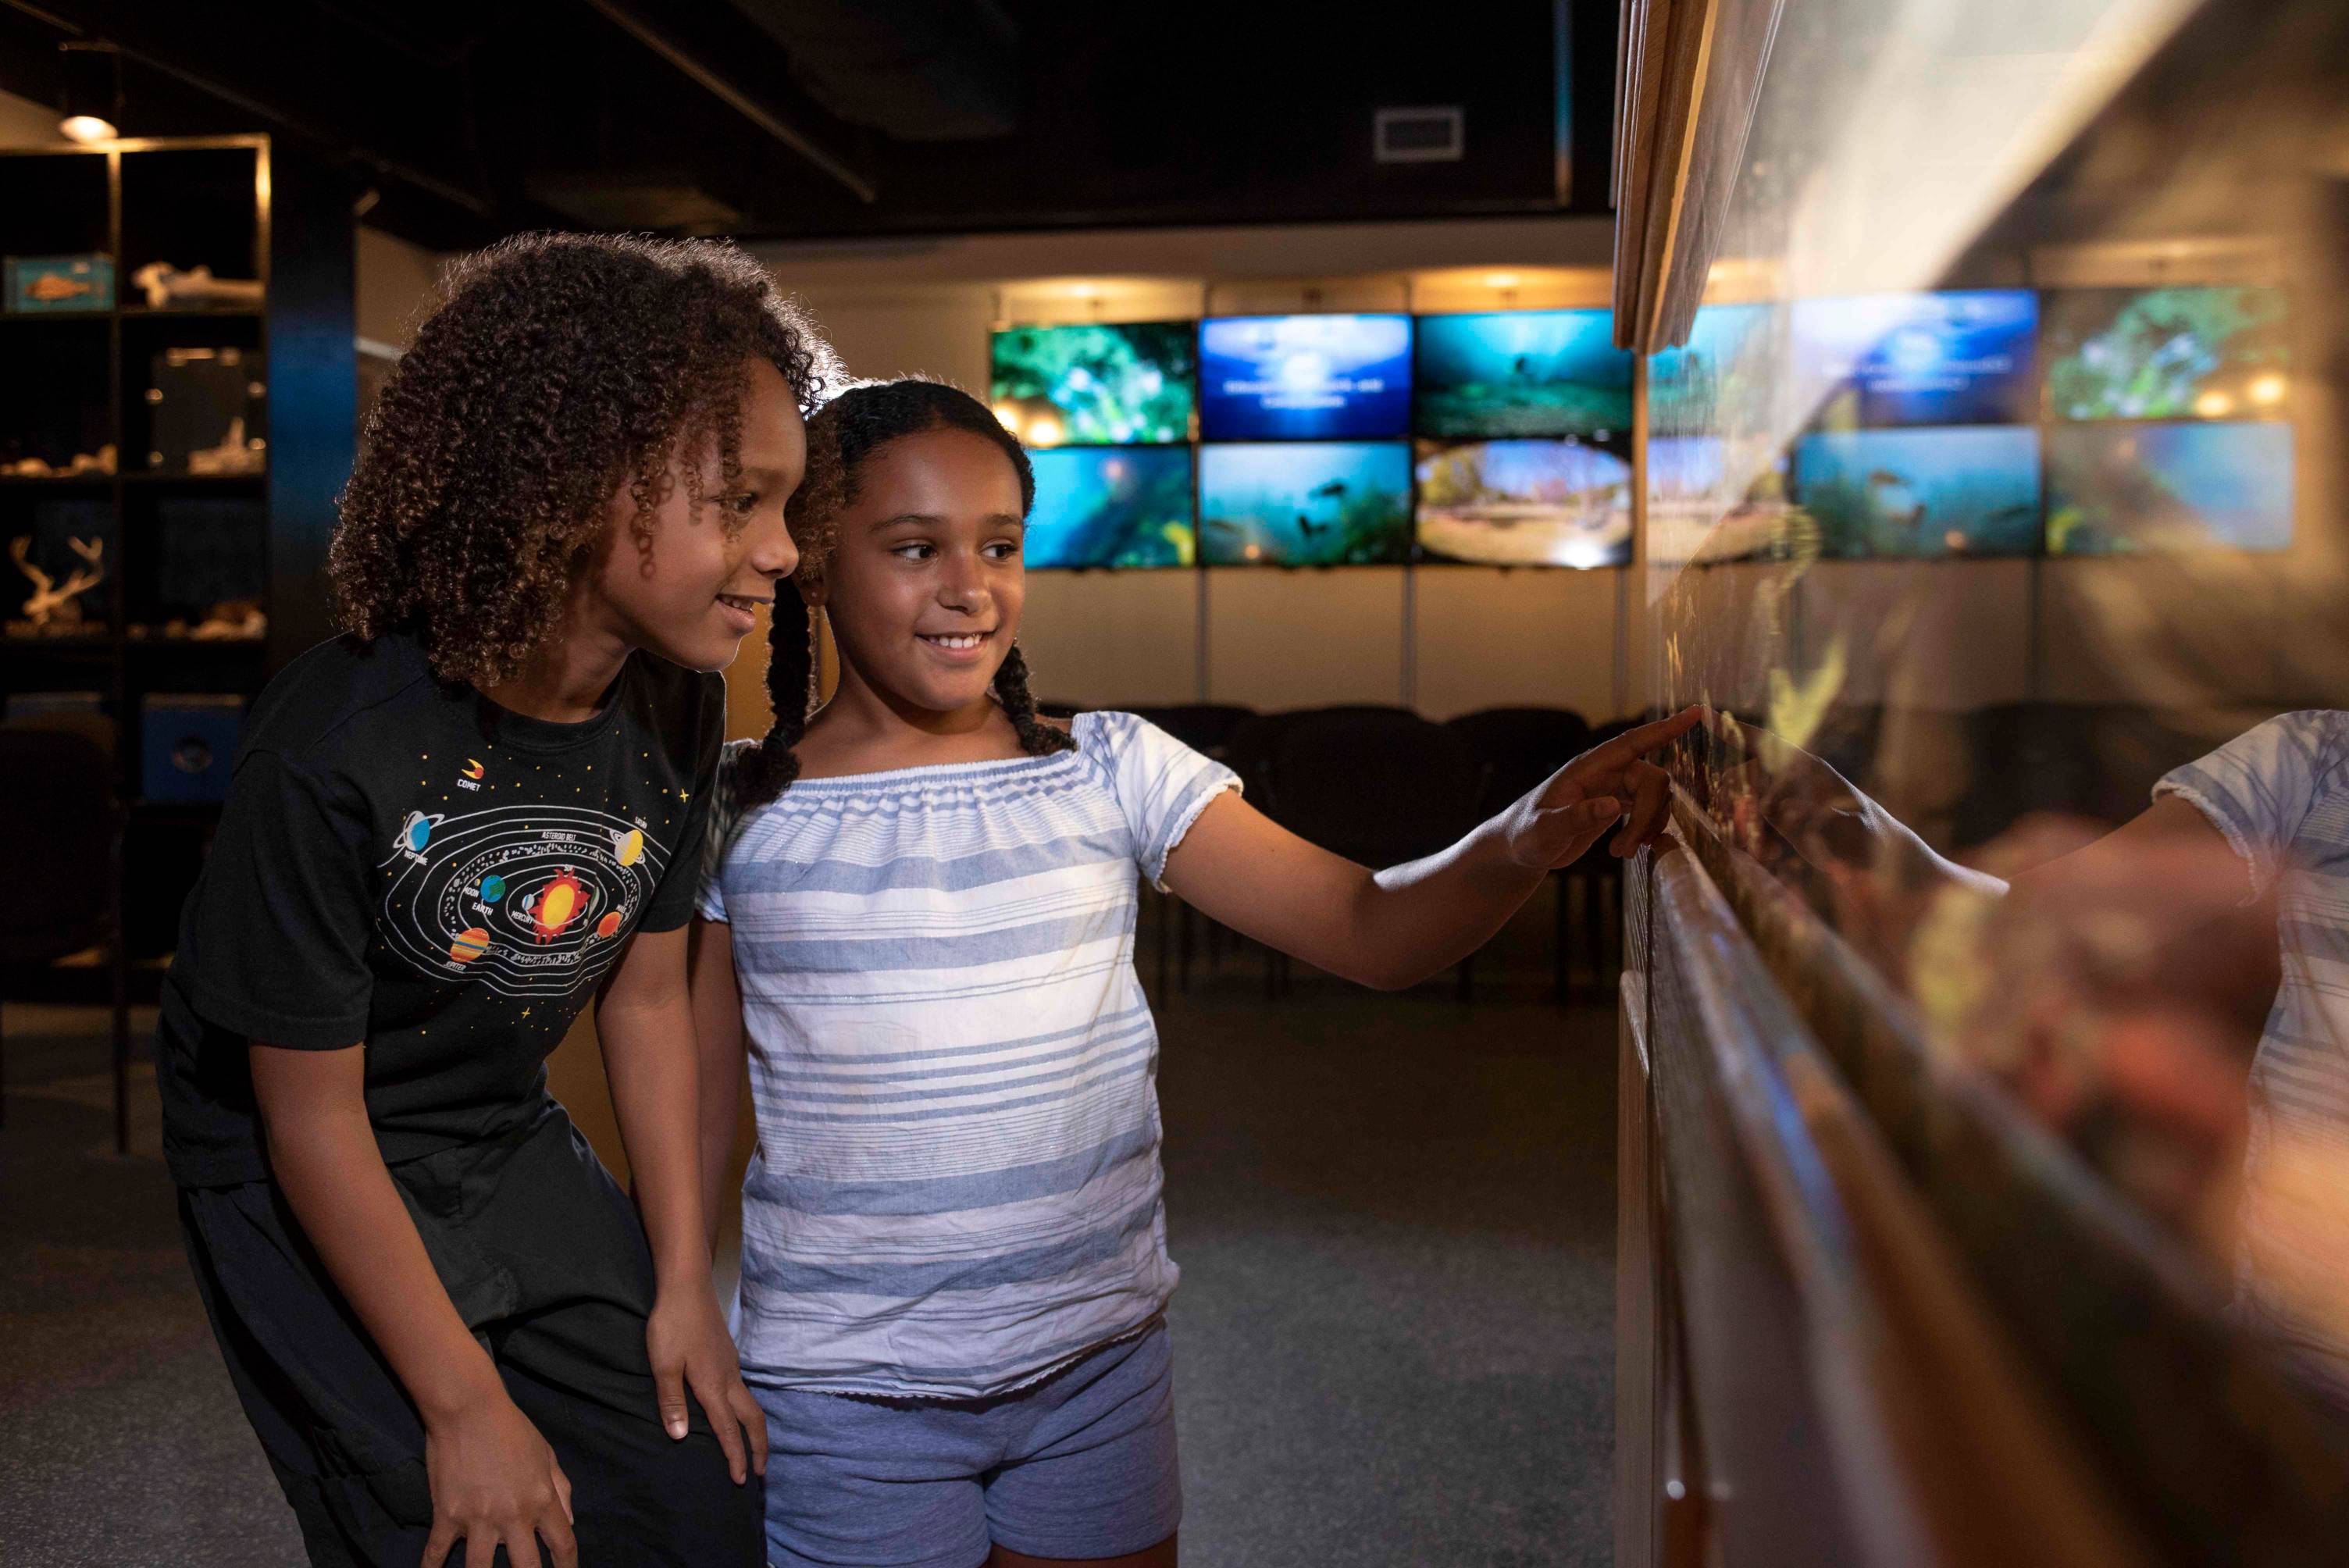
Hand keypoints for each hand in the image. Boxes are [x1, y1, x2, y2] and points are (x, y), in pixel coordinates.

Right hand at [420, 1386, 574, 1567]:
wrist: (469, 1409)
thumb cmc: (512, 1428)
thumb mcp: (546, 1454)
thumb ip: (561, 1489)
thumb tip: (571, 1521)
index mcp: (541, 1499)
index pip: (563, 1543)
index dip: (568, 1566)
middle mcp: (513, 1515)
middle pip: (527, 1567)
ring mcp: (478, 1518)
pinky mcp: (447, 1515)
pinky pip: (436, 1552)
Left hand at [646, 1283, 766, 1484]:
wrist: (688, 1286)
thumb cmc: (672, 1325)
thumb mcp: (663, 1365)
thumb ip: (671, 1402)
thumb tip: (682, 1437)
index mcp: (713, 1384)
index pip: (729, 1429)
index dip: (735, 1456)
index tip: (742, 1480)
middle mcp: (729, 1378)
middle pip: (752, 1419)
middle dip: (759, 1447)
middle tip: (761, 1472)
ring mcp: (731, 1365)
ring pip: (750, 1403)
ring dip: (754, 1429)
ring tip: (752, 1448)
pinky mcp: (727, 1355)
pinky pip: (743, 1390)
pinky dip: (745, 1411)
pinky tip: (735, 1412)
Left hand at [1497, 707, 1702, 870]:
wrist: (1521, 847)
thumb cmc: (1527, 834)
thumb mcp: (1545, 830)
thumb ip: (1575, 818)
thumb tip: (1612, 806)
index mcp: (1588, 767)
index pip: (1633, 742)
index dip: (1665, 729)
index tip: (1696, 712)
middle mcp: (1605, 773)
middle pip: (1652, 781)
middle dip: (1648, 816)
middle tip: (1625, 850)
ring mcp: (1613, 788)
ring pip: (1655, 797)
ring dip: (1647, 827)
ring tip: (1620, 852)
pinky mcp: (1617, 805)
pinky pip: (1649, 809)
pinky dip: (1648, 829)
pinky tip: (1629, 848)